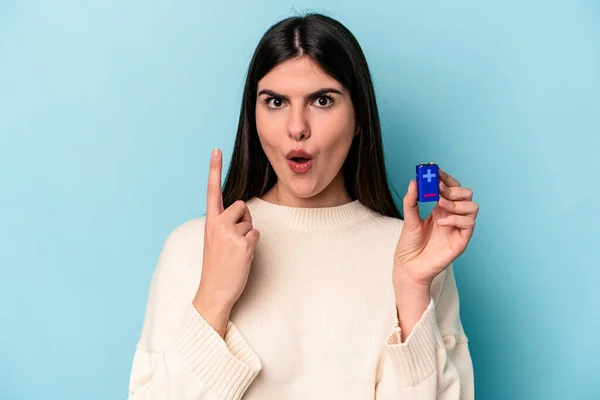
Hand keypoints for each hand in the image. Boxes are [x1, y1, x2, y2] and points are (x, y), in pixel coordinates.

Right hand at [193, 148, 260, 310]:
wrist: (214, 291)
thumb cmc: (216, 266)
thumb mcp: (214, 240)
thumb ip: (224, 224)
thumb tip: (244, 215)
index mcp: (209, 222)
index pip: (212, 191)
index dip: (214, 169)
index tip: (216, 150)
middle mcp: (218, 224)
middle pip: (243, 206)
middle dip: (244, 220)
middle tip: (235, 241)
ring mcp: (230, 234)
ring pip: (251, 223)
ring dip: (249, 236)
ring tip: (237, 252)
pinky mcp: (243, 244)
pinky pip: (257, 235)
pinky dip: (253, 247)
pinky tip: (242, 258)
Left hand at [393, 167, 478, 288]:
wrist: (408, 266)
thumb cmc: (409, 244)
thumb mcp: (408, 219)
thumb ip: (411, 201)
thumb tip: (414, 181)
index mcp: (440, 208)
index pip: (451, 187)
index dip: (445, 177)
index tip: (435, 170)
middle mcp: (452, 215)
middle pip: (466, 193)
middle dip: (452, 189)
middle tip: (437, 190)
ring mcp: (458, 227)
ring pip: (472, 206)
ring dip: (456, 203)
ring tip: (439, 206)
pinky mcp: (461, 240)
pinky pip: (469, 223)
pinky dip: (456, 219)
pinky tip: (440, 222)